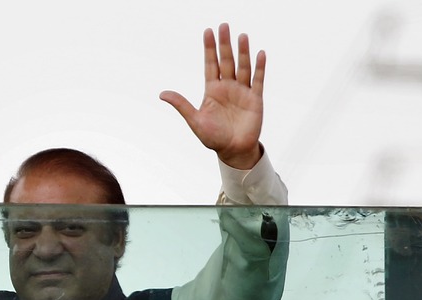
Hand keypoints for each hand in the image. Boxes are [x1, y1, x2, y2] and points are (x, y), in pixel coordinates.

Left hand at [160, 24, 264, 169]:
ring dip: (243, 52)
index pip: (210, 64)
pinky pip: (258, 80)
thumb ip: (181, 105)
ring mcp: (242, 91)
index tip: (208, 32)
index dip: (209, 49)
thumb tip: (162, 94)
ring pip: (242, 67)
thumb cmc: (213, 137)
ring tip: (242, 36)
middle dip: (225, 44)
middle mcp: (227, 87)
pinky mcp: (255, 99)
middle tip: (224, 26)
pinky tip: (259, 54)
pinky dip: (259, 67)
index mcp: (212, 90)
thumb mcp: (195, 121)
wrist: (233, 151)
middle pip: (226, 61)